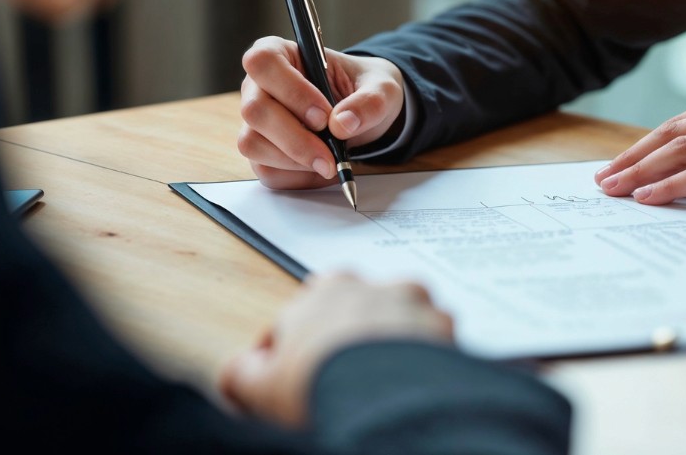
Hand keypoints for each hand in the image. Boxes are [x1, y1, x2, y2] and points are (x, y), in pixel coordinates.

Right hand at [219, 273, 454, 427]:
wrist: (381, 399)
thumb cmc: (321, 383)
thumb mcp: (260, 385)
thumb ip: (243, 373)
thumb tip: (238, 374)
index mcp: (330, 288)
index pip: (311, 309)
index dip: (302, 345)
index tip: (303, 373)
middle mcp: (377, 286)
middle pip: (362, 313)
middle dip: (353, 340)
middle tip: (345, 379)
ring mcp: (417, 305)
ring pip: (404, 323)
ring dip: (395, 346)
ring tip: (384, 384)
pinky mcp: (447, 329)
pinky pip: (438, 344)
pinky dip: (428, 362)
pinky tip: (414, 386)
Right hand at [238, 37, 405, 189]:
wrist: (363, 114)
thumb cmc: (365, 88)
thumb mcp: (382, 87)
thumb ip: (369, 101)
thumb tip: (342, 124)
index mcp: (280, 53)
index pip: (263, 62)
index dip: (291, 91)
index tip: (324, 115)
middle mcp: (259, 85)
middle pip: (254, 110)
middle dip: (295, 138)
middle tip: (331, 153)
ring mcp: (256, 121)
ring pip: (253, 144)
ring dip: (294, 160)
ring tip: (329, 161)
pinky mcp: (262, 152)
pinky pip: (265, 170)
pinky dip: (296, 177)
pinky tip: (320, 170)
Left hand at [594, 85, 685, 209]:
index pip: (680, 122)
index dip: (645, 144)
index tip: (620, 163)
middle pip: (670, 133)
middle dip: (631, 157)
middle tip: (603, 178)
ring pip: (678, 151)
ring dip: (639, 172)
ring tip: (613, 190)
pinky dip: (670, 185)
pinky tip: (648, 197)